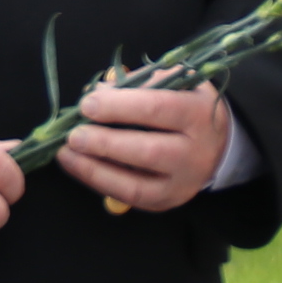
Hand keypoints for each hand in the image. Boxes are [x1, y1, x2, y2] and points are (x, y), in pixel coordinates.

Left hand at [59, 82, 234, 215]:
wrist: (215, 142)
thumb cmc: (184, 103)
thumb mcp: (172, 82)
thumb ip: (138, 83)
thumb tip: (98, 92)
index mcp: (198, 114)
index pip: (159, 109)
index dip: (119, 107)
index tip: (87, 104)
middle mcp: (197, 153)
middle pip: (148, 152)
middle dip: (105, 143)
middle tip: (73, 134)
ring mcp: (183, 182)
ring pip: (137, 184)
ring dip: (95, 169)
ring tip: (66, 152)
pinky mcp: (167, 200)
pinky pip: (130, 197)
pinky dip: (99, 182)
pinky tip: (77, 166)